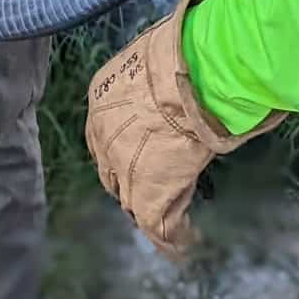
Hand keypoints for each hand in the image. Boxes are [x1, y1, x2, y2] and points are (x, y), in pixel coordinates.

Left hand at [85, 0, 279, 258]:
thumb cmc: (187, 55)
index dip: (124, 145)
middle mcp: (102, 133)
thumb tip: (177, 80)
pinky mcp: (148, 195)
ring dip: (151, 208)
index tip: (143, 151)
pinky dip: (174, 239)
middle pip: (112, 168)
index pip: (106, 132)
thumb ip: (156, 79)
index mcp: (100, 96)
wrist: (199, 71)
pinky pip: (161, 225)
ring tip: (170, 218)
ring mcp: (123, 167)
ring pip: (132, 199)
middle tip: (155, 184)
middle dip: (130, 179)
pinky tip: (187, 243)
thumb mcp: (158, 59)